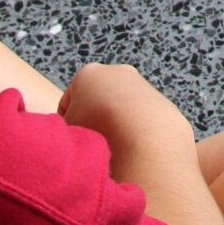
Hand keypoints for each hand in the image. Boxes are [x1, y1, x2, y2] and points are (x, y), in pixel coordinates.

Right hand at [55, 63, 195, 158]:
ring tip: (114, 151)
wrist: (148, 140)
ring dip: (116, 128)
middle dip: (93, 123)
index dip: (67, 126)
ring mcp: (142, 86)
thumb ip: (62, 132)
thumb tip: (68, 138)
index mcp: (88, 74)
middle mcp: (117, 72)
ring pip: (121, 111)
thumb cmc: (99, 134)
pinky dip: (138, 133)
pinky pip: (142, 121)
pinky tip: (135, 150)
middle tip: (92, 146)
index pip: (68, 103)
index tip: (73, 143)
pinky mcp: (162, 102)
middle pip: (96, 103)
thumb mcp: (66, 132)